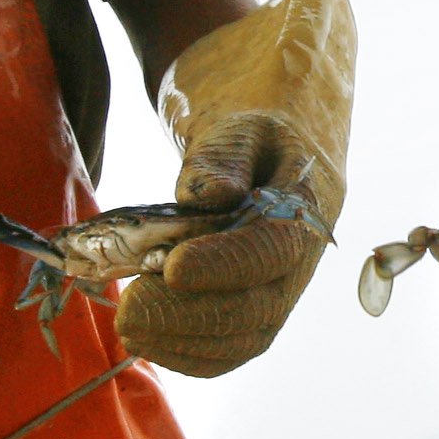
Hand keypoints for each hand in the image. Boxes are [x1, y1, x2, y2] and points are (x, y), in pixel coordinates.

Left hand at [118, 0, 355, 377]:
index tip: (168, 268)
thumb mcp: (238, 108)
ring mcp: (285, 271)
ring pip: (251, 331)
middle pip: (263, 305)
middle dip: (193, 319)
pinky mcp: (258, 284)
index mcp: (311, 195)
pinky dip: (194, 347)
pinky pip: (237, 333)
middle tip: (127, 312)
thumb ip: (222, 155)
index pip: (275, 247)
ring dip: (189, 342)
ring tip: (131, 326)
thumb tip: (207, 200)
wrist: (281, 92)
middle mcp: (306, 244)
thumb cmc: (257, 93)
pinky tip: (151, 338)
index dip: (224, 266)